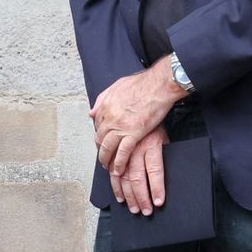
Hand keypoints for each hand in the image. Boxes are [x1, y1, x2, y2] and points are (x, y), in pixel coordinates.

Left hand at [90, 55, 186, 174]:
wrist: (159, 85)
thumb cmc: (143, 83)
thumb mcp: (118, 85)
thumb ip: (103, 98)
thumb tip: (92, 111)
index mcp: (106, 105)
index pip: (97, 125)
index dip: (99, 134)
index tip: (102, 140)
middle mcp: (110, 116)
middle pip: (99, 138)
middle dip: (100, 149)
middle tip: (103, 156)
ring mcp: (121, 126)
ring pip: (107, 147)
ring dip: (106, 159)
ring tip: (108, 166)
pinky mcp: (134, 133)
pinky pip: (123, 152)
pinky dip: (119, 162)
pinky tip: (118, 169)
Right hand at [110, 124, 169, 213]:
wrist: (138, 105)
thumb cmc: (154, 123)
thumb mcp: (164, 136)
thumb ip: (164, 152)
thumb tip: (170, 172)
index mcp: (152, 144)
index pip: (155, 170)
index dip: (157, 187)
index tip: (158, 202)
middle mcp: (137, 149)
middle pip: (138, 178)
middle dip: (142, 197)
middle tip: (146, 211)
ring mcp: (124, 151)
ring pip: (124, 178)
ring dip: (129, 196)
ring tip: (134, 208)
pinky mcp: (116, 152)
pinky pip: (113, 172)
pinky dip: (116, 186)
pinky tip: (120, 197)